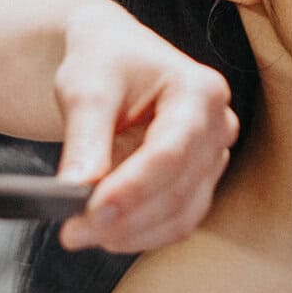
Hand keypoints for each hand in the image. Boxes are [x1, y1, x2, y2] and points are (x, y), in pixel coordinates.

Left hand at [52, 0, 237, 252]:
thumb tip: (75, 188)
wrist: (114, 59)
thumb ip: (84, 137)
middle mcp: (218, 125)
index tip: (90, 212)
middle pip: (178, 190)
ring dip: (131, 233)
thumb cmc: (105, 62)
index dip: (133, 189)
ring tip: (81, 231)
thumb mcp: (86, 87)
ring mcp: (214, 156)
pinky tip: (105, 229)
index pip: (171, 152)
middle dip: (125, 219)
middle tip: (72, 232)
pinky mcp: (200, 181)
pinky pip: (177, 221)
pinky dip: (140, 233)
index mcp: (200, 90)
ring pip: (182, 214)